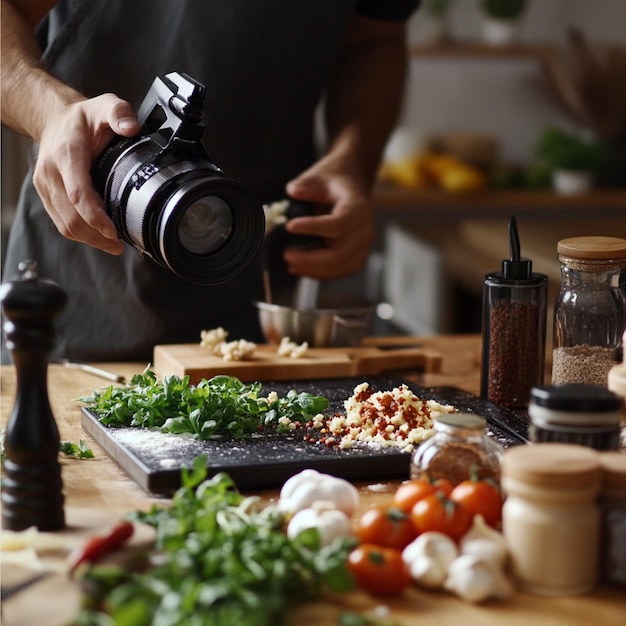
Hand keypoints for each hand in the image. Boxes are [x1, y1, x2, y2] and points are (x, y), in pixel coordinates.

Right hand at [33, 94, 140, 253]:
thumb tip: (131, 127)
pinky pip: (60, 221)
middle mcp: (51, 173)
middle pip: (71, 216)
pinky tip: (98, 237)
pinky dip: (80, 233)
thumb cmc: (83, 118)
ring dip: (89, 239)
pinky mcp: (46, 194)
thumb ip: (119, 113)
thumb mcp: (104, 106)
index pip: (78, 193)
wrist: (55, 120)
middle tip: (118, 245)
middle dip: (95, 236)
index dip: (94, 216)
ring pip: (64, 223)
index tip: (112, 231)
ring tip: (112, 246)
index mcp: (67, 154)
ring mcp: (46, 186)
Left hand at [283, 154, 374, 280]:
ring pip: (340, 266)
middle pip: (340, 253)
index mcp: (359, 207)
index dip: (313, 228)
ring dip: (313, 270)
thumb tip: (294, 192)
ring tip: (290, 264)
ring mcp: (363, 245)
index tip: (289, 226)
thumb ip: (306, 184)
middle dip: (311, 259)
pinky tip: (301, 268)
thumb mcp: (319, 175)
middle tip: (286, 254)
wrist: (352, 181)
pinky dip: (321, 273)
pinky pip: (341, 271)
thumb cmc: (335, 178)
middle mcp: (365, 229)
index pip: (338, 224)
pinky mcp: (357, 255)